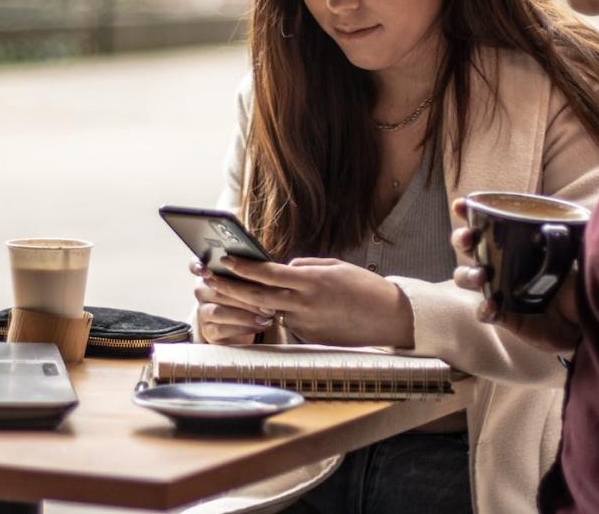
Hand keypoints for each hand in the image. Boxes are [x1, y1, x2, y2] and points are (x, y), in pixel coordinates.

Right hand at [190, 259, 273, 344]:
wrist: (247, 325)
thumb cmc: (251, 298)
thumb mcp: (252, 282)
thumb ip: (251, 272)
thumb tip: (268, 267)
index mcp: (211, 273)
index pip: (195, 265)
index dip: (197, 265)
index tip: (207, 270)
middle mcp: (202, 291)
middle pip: (216, 289)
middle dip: (243, 295)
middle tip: (266, 299)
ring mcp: (203, 312)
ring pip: (218, 311)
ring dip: (245, 314)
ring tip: (266, 315)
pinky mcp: (208, 331)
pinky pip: (221, 329)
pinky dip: (244, 327)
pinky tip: (260, 324)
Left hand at [217, 256, 413, 347]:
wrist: (389, 319)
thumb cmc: (364, 288)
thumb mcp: (335, 267)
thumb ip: (305, 267)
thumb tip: (283, 269)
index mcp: (310, 282)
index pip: (267, 274)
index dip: (243, 267)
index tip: (224, 259)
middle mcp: (304, 304)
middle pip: (257, 296)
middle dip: (230, 287)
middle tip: (209, 278)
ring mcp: (304, 324)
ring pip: (272, 309)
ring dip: (260, 301)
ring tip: (243, 289)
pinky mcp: (308, 338)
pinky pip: (289, 322)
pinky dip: (287, 313)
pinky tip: (294, 308)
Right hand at [451, 198, 581, 353]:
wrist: (590, 319)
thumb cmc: (579, 280)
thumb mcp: (577, 251)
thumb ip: (571, 235)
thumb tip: (567, 220)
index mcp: (514, 243)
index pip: (486, 224)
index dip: (467, 213)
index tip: (461, 205)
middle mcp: (501, 264)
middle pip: (468, 248)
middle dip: (461, 239)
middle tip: (468, 238)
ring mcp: (500, 290)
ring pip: (467, 278)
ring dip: (467, 274)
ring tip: (481, 276)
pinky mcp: (505, 316)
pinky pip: (484, 312)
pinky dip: (484, 308)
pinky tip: (492, 304)